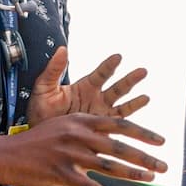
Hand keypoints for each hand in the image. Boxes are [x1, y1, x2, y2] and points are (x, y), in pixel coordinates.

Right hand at [3, 111, 167, 185]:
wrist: (6, 154)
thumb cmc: (36, 140)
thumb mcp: (62, 123)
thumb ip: (86, 126)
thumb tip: (108, 129)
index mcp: (81, 120)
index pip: (120, 124)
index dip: (143, 133)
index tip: (162, 141)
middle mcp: (79, 135)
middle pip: (120, 146)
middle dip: (146, 156)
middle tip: (165, 165)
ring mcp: (71, 155)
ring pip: (110, 166)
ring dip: (133, 174)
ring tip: (151, 179)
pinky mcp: (62, 174)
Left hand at [27, 48, 150, 125]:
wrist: (38, 137)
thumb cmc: (40, 112)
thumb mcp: (44, 88)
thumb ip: (54, 70)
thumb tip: (62, 48)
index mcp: (85, 87)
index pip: (101, 74)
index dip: (110, 66)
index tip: (118, 57)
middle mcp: (96, 99)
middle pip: (117, 88)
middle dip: (130, 80)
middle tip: (143, 71)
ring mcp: (101, 115)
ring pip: (122, 106)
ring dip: (135, 101)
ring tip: (147, 97)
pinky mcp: (101, 130)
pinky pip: (118, 126)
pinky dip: (129, 125)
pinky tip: (137, 127)